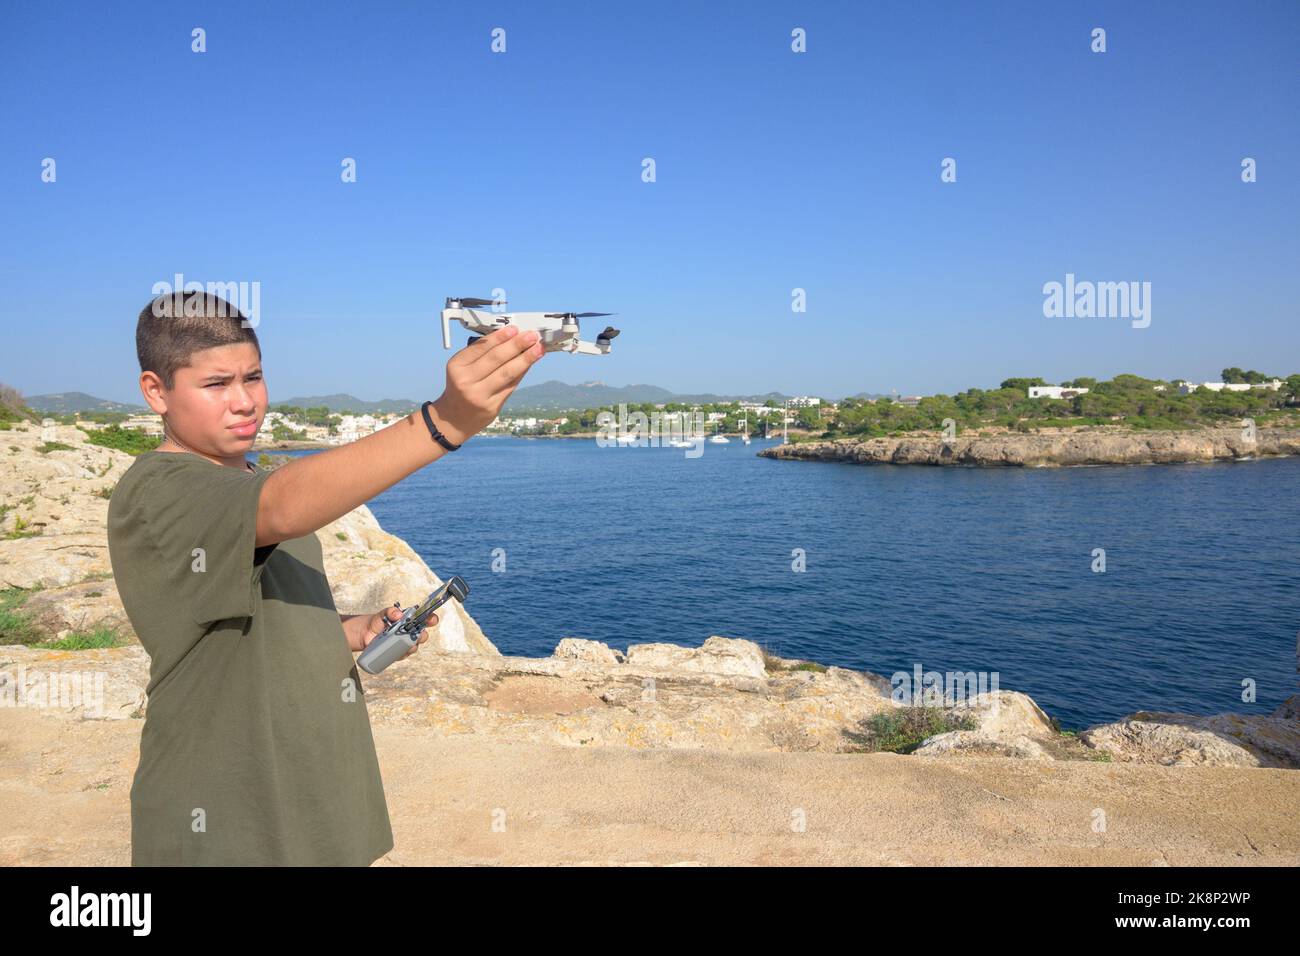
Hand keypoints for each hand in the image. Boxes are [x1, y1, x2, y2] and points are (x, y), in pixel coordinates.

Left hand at [351, 604, 436, 658]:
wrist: (366, 633)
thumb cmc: (378, 621)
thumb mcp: (383, 613)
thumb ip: (390, 611)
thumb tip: (398, 614)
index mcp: (411, 620)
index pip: (425, 619)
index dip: (431, 619)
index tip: (432, 620)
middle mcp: (410, 632)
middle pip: (423, 636)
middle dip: (422, 636)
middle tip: (417, 635)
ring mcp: (404, 643)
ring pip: (414, 647)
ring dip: (412, 646)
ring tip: (407, 645)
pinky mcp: (398, 652)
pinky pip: (404, 655)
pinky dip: (402, 654)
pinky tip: (398, 652)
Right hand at [431, 325, 545, 443]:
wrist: (454, 419)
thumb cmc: (462, 387)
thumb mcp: (462, 368)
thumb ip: (482, 355)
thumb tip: (510, 339)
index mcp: (456, 366)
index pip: (481, 347)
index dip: (499, 337)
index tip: (515, 329)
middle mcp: (466, 381)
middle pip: (496, 359)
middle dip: (516, 345)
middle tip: (532, 336)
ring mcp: (479, 395)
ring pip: (506, 373)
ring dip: (525, 359)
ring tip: (538, 349)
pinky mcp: (491, 407)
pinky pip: (510, 386)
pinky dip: (521, 373)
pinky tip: (529, 364)